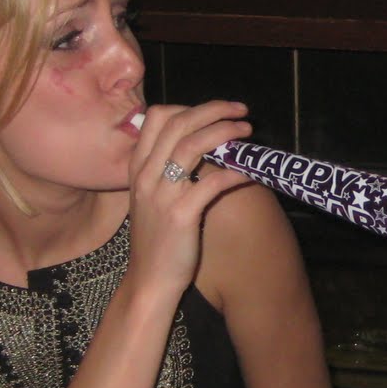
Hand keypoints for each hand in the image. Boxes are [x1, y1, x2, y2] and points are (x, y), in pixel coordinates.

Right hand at [125, 101, 252, 294]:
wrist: (149, 281)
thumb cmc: (157, 240)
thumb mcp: (151, 198)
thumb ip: (165, 170)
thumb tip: (200, 145)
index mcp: (138, 167)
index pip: (157, 117)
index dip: (189, 107)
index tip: (215, 112)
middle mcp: (146, 175)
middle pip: (178, 123)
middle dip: (214, 110)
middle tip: (241, 111)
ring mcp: (162, 194)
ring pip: (193, 145)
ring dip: (225, 132)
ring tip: (247, 131)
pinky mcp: (180, 215)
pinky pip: (211, 183)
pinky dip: (233, 172)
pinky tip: (248, 172)